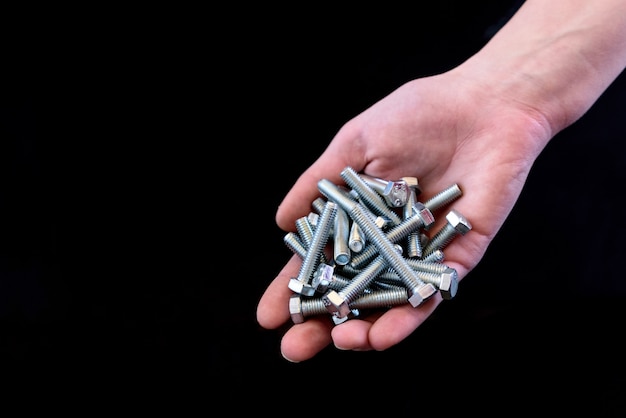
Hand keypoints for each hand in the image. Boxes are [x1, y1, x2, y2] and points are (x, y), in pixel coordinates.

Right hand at [257, 69, 551, 361]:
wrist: (483, 105)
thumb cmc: (416, 115)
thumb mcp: (355, 145)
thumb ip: (318, 183)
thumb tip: (280, 221)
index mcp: (358, 217)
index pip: (319, 262)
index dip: (293, 290)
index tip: (267, 316)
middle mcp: (385, 243)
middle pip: (349, 293)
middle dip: (320, 324)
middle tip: (293, 349)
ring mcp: (420, 254)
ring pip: (388, 304)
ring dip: (362, 330)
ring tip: (339, 342)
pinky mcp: (456, 258)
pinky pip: (430, 294)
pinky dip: (407, 317)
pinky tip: (382, 335)